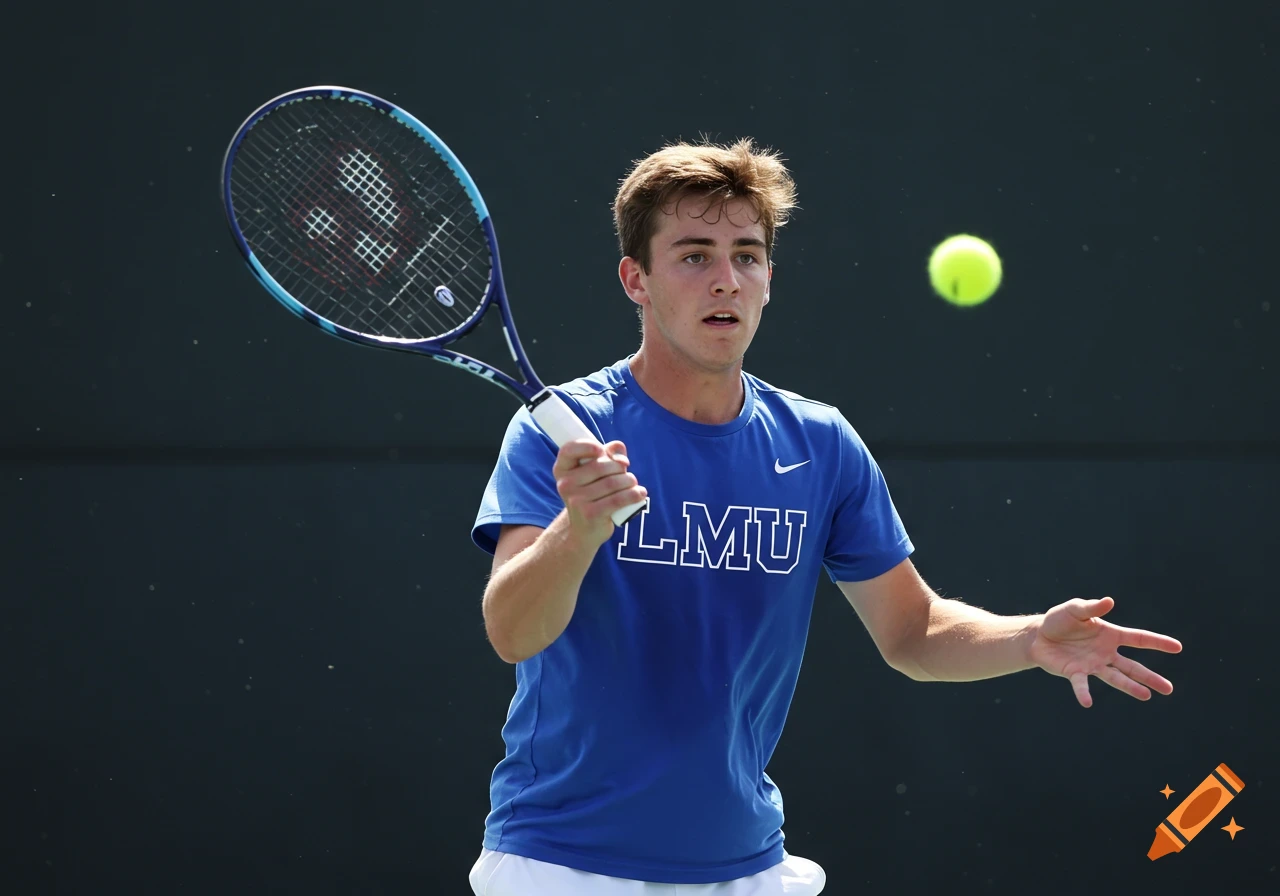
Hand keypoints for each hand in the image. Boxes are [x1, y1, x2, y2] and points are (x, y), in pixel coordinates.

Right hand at [552, 439, 646, 548]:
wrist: (584, 530)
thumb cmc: (592, 495)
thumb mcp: (594, 473)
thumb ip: (607, 455)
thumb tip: (619, 450)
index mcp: (562, 469)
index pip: (570, 450)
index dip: (587, 446)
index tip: (601, 450)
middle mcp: (566, 484)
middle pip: (601, 465)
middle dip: (620, 467)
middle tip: (626, 475)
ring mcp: (577, 500)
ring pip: (613, 482)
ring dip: (630, 481)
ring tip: (633, 485)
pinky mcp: (591, 514)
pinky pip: (618, 499)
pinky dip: (634, 494)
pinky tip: (640, 493)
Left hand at [1027, 597, 1182, 707]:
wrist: (1037, 635)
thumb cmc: (1059, 620)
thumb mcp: (1075, 609)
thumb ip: (1091, 608)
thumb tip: (1109, 601)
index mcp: (1110, 635)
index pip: (1139, 639)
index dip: (1158, 642)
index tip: (1178, 647)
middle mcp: (1105, 653)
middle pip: (1133, 666)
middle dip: (1150, 677)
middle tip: (1169, 689)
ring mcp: (1092, 665)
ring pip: (1116, 678)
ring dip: (1130, 687)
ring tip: (1147, 696)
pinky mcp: (1075, 673)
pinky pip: (1081, 684)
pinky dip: (1084, 692)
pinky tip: (1088, 702)